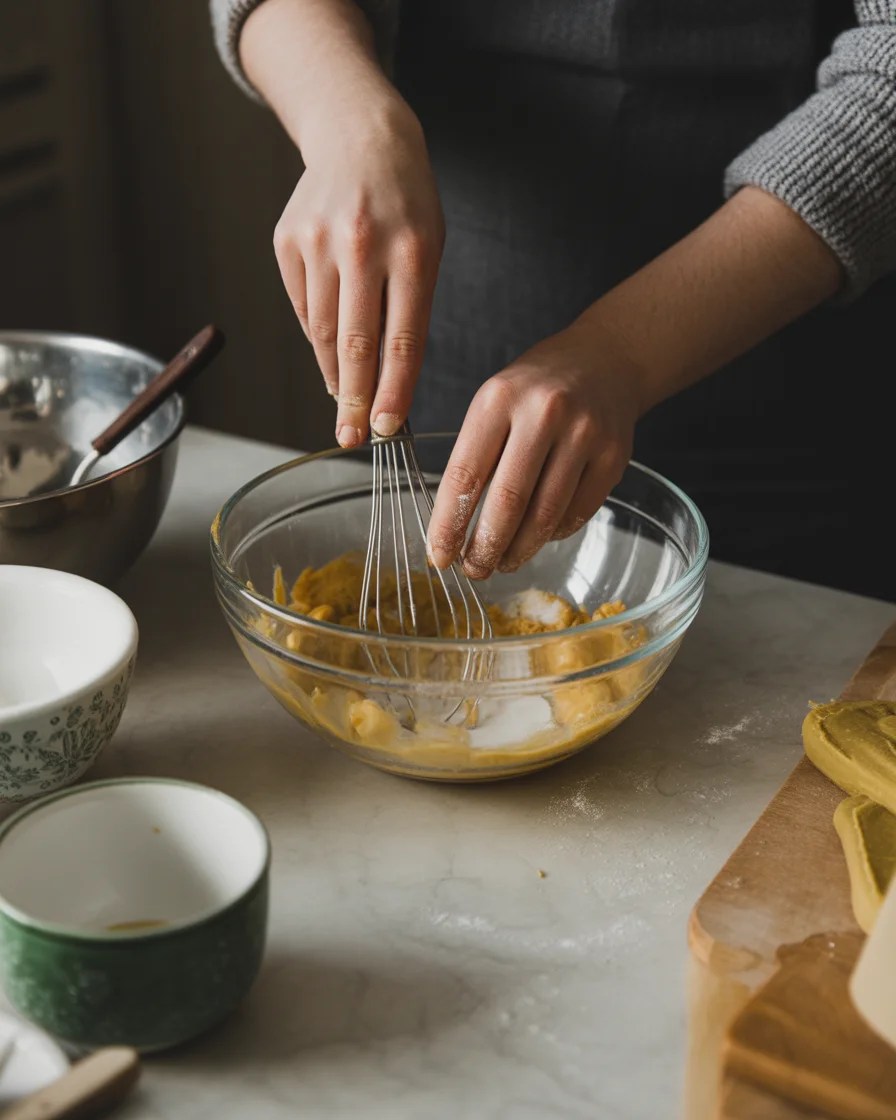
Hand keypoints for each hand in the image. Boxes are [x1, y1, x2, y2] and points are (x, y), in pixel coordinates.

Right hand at [273, 100, 443, 446]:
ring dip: (334, 373)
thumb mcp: (428, 250)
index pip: (402, 339)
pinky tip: (329, 348)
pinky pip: (302, 306)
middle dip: (356, 399)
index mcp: (413, 250)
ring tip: (345, 401)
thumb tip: (385, 382)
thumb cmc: (406, 206)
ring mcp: (319, 241)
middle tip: (352, 438)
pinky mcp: (288, 240)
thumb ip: (410, 312)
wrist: (361, 138)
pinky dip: (316, 335)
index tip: (388, 429)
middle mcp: (363, 245)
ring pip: (321, 330)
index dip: (394, 391)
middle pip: (355, 342)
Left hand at [426, 325, 639, 578]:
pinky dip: (552, 534)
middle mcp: (544, 413)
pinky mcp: (614, 458)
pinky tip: (538, 537)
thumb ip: (475, 456)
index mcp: (499, 399)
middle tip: (474, 570)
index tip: (439, 556)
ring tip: (503, 562)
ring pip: (545, 516)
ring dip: (519, 550)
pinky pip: (576, 514)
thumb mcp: (494, 401)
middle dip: (485, 547)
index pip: (465, 475)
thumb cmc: (536, 389)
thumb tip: (453, 528)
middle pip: (508, 502)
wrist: (605, 362)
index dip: (449, 524)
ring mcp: (584, 435)